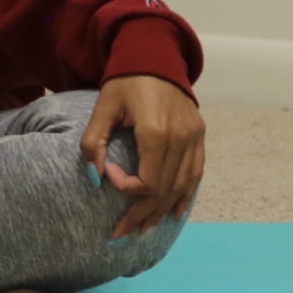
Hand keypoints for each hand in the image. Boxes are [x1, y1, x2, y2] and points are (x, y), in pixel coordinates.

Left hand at [78, 74, 203, 241]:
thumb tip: (94, 177)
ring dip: (162, 211)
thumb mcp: (103, 107)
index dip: (127, 189)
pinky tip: (175, 213)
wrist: (154, 57)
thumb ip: (94, 142)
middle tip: (121, 235)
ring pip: (182, 186)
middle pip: (164, 190)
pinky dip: (186, 195)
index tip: (110, 177)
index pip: (148, 181)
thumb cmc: (125, 82)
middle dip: (142, 215)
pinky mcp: (199, 135)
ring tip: (144, 230)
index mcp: (156, 132)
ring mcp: (193, 137)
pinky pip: (196, 173)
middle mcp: (180, 138)